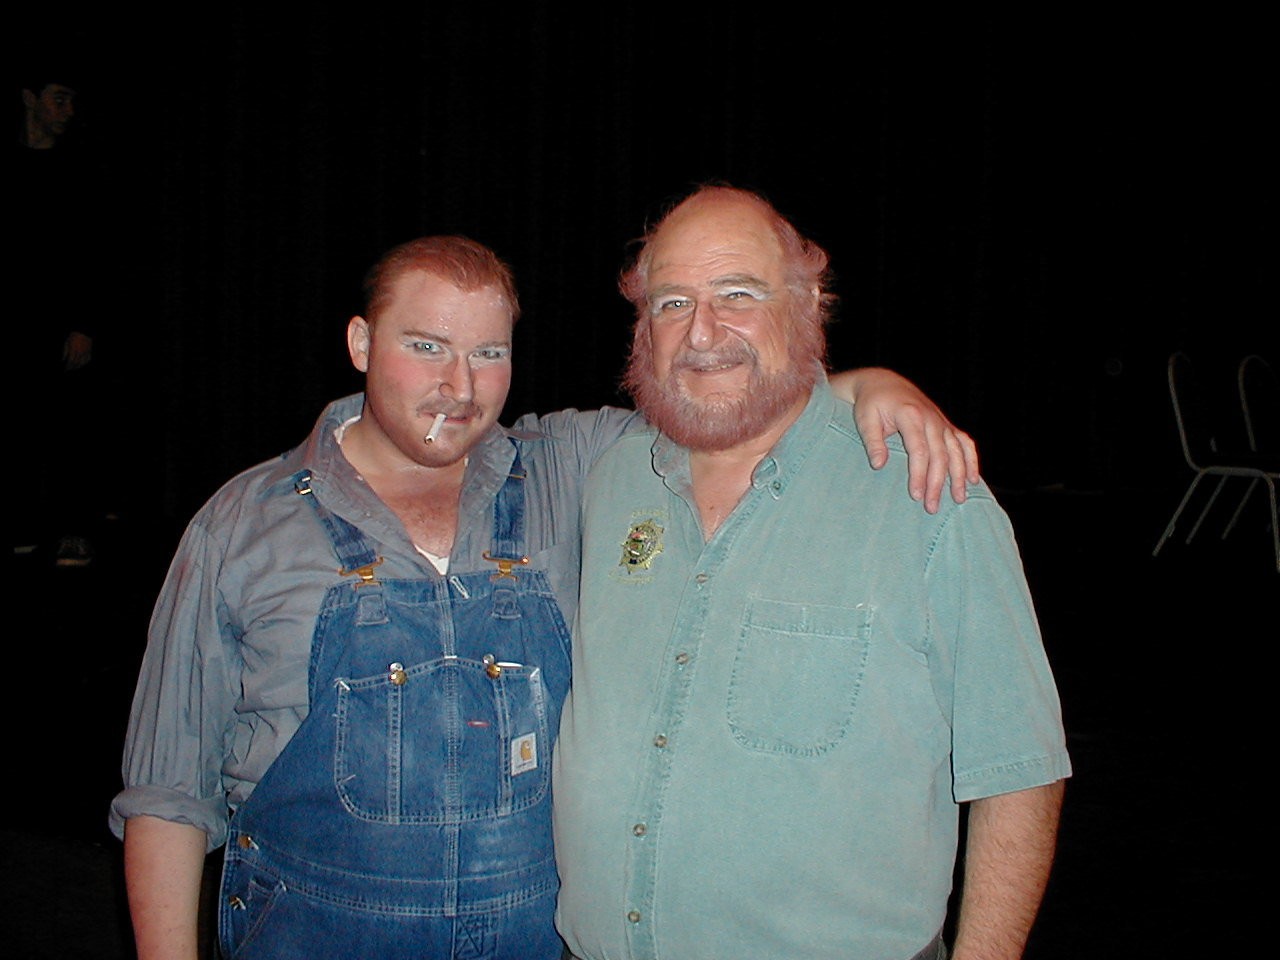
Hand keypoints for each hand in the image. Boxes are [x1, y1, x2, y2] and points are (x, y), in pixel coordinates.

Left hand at [63, 331, 92, 370]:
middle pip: (76, 363)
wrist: (84, 332)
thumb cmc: (74, 336)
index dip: (68, 366)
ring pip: (82, 363)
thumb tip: (63, 359)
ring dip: (78, 366)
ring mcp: (85, 353)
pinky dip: (85, 363)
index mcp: (73, 351)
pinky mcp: (89, 352)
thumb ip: (65, 352)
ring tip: (75, 368)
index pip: (70, 361)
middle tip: (69, 369)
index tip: (66, 369)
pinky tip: (82, 364)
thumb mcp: (67, 343)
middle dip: (72, 367)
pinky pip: (88, 360)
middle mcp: (80, 353)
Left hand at [834, 367, 979, 512]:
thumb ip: (872, 441)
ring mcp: (941, 421)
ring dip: (959, 476)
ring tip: (958, 499)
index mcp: (911, 415)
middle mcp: (931, 418)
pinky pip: (964, 443)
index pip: (919, 450)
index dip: (919, 474)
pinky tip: (973, 479)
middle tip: (932, 507)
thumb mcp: (865, 419)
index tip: (915, 495)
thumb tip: (879, 465)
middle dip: (937, 483)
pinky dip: (971, 460)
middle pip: (940, 455)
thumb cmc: (871, 403)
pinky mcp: (945, 425)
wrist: (883, 383)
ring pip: (956, 451)